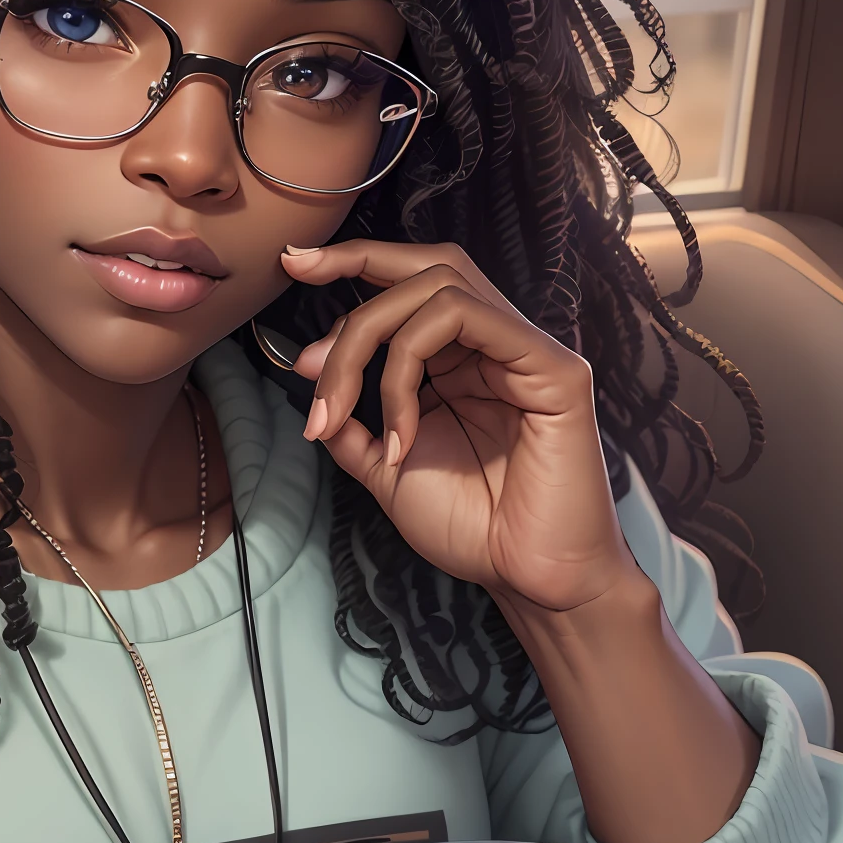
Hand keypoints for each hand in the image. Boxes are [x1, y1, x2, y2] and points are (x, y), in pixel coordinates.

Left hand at [282, 241, 636, 614]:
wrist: (528, 580)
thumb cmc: (472, 529)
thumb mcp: (386, 470)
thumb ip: (352, 424)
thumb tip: (309, 376)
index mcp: (462, 360)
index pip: (411, 282)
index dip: (352, 262)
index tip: (291, 265)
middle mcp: (495, 345)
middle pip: (421, 270)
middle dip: (350, 285)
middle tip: (306, 357)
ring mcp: (525, 350)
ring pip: (437, 287)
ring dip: (368, 344)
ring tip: (342, 413)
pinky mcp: (552, 368)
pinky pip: (467, 320)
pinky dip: (408, 368)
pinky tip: (399, 433)